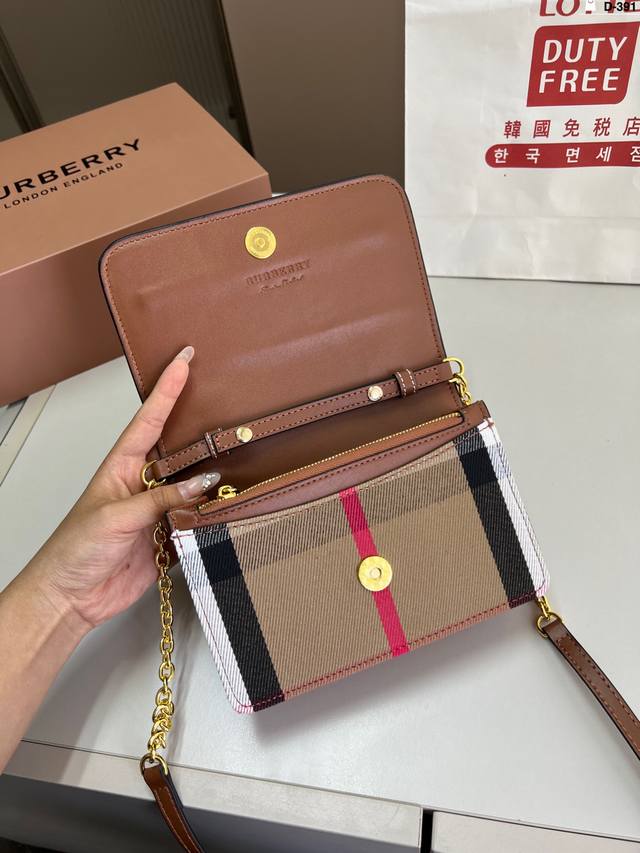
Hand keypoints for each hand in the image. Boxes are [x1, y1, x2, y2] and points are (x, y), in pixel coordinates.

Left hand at [24, 346, 218, 633]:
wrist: (72, 597)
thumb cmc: (75, 549)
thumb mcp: (116, 516)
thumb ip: (162, 499)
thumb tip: (204, 482)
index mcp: (122, 466)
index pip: (150, 418)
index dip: (167, 387)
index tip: (184, 359)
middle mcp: (144, 484)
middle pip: (180, 448)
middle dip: (202, 426)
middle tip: (227, 399)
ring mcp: (158, 510)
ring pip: (195, 485)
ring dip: (215, 478)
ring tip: (240, 458)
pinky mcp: (170, 538)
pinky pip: (200, 520)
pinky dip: (216, 515)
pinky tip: (230, 507)